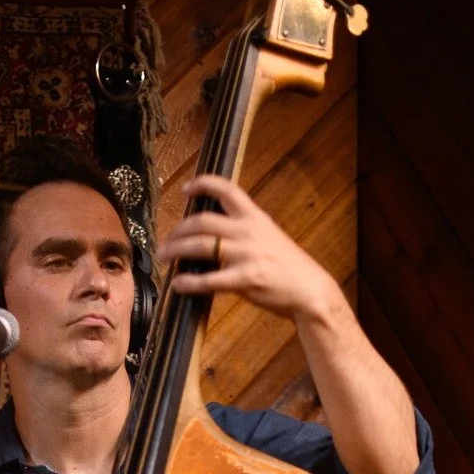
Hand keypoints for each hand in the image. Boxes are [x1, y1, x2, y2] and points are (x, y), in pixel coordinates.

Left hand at [157, 175, 343, 321]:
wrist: (309, 289)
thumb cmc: (288, 266)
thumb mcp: (269, 237)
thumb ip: (244, 231)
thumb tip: (216, 233)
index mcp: (254, 217)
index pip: (226, 189)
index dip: (203, 184)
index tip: (185, 188)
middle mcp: (248, 231)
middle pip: (202, 221)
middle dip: (178, 229)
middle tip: (166, 241)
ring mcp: (246, 254)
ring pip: (201, 246)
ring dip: (177, 250)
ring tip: (164, 257)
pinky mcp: (246, 279)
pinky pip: (210, 279)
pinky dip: (189, 282)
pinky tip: (178, 284)